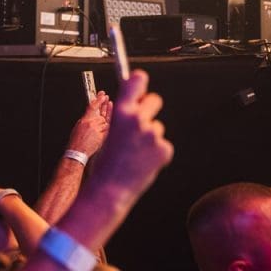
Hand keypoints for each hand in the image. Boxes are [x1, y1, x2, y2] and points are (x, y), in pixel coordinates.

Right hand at [67, 92, 111, 156]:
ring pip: (105, 121)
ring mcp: (98, 130)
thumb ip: (86, 119)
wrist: (78, 152)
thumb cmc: (76, 140)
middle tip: (106, 98)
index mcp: (85, 120)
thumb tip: (92, 113)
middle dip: (104, 107)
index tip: (102, 95)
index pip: (93, 106)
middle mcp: (92, 124)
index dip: (98, 100)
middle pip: (101, 114)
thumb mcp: (78, 125)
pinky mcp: (103, 136)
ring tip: (108, 106)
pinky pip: (107, 129)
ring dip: (104, 119)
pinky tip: (107, 122)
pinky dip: (106, 127)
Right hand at [85, 70, 173, 202]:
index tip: (139, 80)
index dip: (139, 80)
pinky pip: (162, 144)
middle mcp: (139, 119)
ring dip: (150, 137)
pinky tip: (143, 162)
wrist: (110, 190)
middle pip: (154, 100)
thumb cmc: (106, 163)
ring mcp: (153, 134)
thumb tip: (135, 105)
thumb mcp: (108, 132)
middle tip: (141, 122)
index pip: (136, 81)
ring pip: (157, 127)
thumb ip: (122, 116)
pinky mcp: (164, 149)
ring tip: (135, 153)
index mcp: (121, 112)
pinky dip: (156, 152)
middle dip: (149, 108)